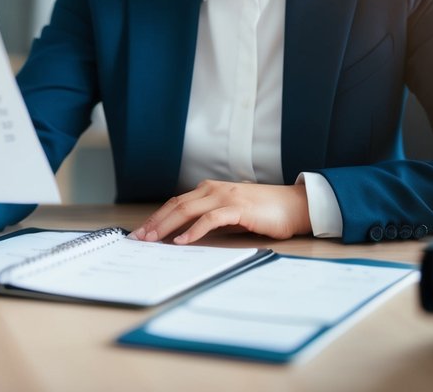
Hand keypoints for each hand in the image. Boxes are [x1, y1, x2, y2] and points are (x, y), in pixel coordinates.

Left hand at [128, 180, 311, 244]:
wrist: (294, 206)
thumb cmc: (264, 212)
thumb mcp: (231, 213)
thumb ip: (210, 219)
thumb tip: (185, 235)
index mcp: (210, 190)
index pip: (176, 203)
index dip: (156, 217)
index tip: (140, 232)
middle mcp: (214, 190)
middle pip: (176, 205)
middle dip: (154, 222)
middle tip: (138, 238)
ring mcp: (226, 197)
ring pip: (187, 210)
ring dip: (166, 226)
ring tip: (152, 240)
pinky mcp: (239, 208)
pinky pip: (211, 219)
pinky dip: (194, 230)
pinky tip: (182, 241)